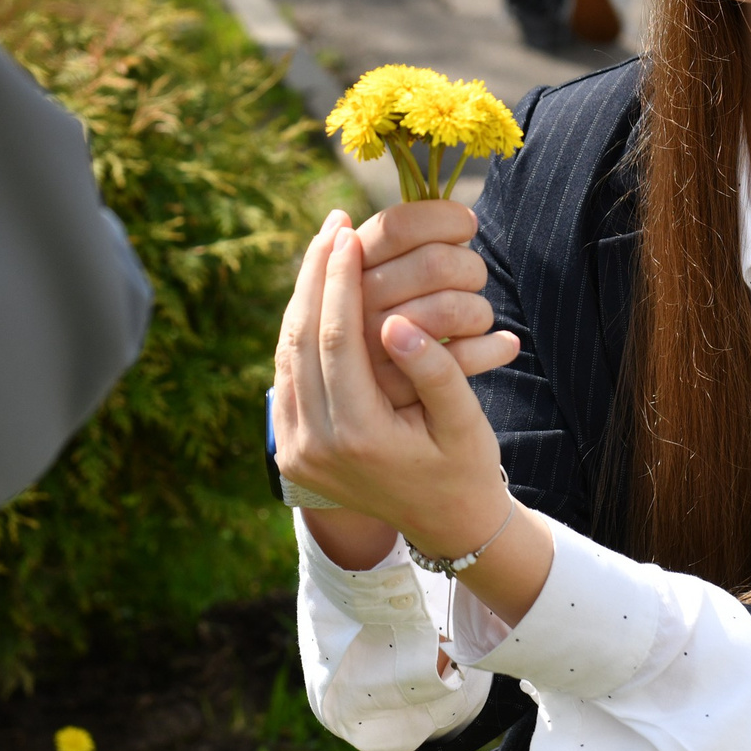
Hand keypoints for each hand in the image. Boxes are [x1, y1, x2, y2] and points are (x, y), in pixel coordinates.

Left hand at [274, 212, 551, 619]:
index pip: (336, 340)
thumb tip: (397, 321)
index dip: (338, 281)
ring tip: (322, 249)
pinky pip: (287, 375)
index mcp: (359, 438)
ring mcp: (297, 451)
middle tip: (331, 226)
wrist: (445, 524)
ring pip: (286, 356)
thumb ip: (436, 372)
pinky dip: (300, 330)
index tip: (347, 232)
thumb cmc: (465, 466)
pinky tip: (317, 293)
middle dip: (314, 278)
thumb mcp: (465, 422)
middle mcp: (316, 447)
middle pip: (300, 342)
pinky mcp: (291, 449)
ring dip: (302, 299)